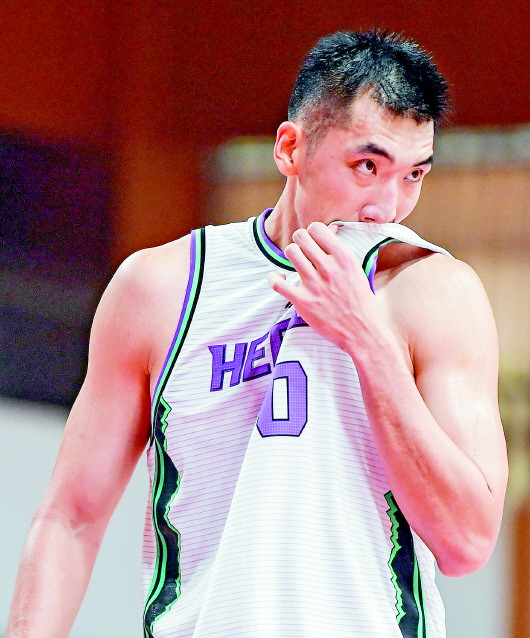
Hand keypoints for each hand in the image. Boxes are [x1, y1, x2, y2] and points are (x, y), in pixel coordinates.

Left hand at [268, 222, 383, 352]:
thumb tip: (330, 229)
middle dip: (301, 242)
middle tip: (304, 253)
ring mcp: (314, 284)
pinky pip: (277, 282)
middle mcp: (329, 268)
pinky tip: (281, 279)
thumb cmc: (361, 301)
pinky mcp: (303, 301)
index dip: (312, 234)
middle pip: (301, 237)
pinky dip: (274, 278)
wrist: (362, 331)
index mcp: (344, 257)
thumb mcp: (356, 270)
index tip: (314, 243)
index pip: (317, 228)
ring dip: (292, 256)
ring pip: (290, 252)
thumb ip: (340, 251)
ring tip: (297, 266)